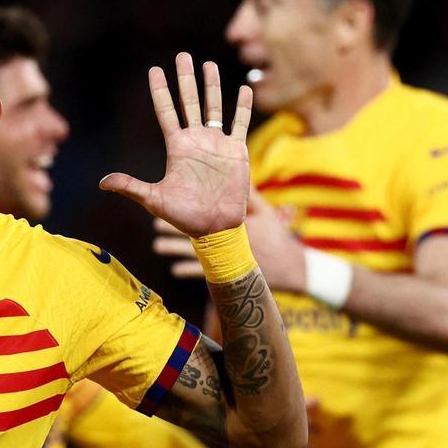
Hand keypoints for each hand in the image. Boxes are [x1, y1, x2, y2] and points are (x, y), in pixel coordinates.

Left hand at [101, 53, 252, 237]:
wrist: (214, 228)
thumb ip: (131, 187)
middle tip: (182, 56)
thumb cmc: (184, 216)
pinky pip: (240, 124)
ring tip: (208, 64)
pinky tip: (243, 89)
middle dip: (186, 79)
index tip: (154, 70)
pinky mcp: (236, 151)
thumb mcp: (154, 200)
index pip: (166, 112)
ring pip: (214, 106)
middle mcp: (196, 140)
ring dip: (212, 86)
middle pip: (189, 102)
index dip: (160, 91)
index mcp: (177, 147)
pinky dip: (242, 107)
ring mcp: (217, 144)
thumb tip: (102, 182)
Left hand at [151, 189, 306, 291]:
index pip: (205, 215)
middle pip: (192, 234)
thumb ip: (248, 195)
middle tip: (156, 225)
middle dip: (173, 229)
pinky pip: (200, 274)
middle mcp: (225, 241)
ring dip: (173, 250)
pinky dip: (186, 271)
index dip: (188, 211)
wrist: (290, 269)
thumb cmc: (275, 237)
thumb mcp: (265, 213)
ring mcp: (224, 259)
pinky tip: (174, 270)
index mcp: (233, 224)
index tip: (173, 204)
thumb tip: (236, 173)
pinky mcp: (225, 274)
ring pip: (190, 254)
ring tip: (157, 245)